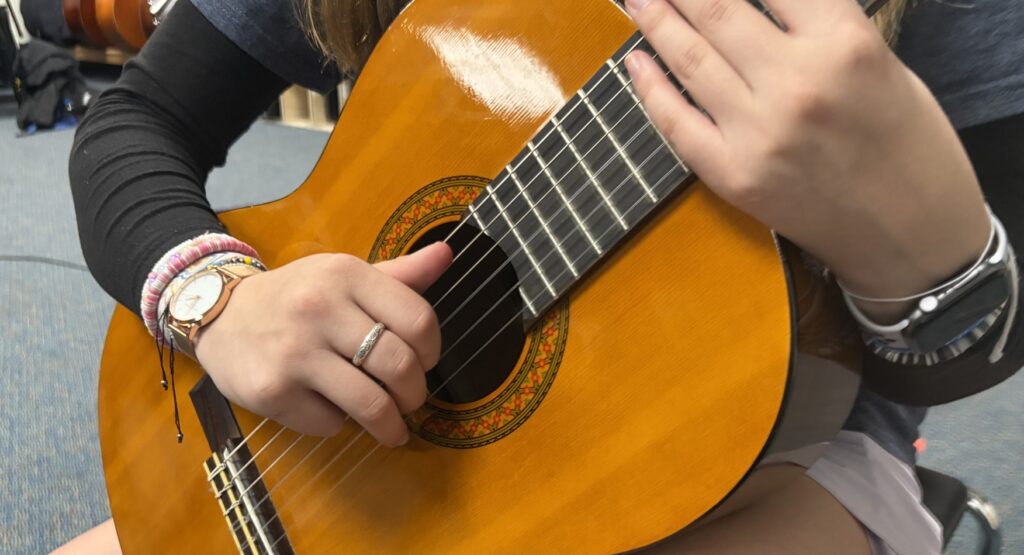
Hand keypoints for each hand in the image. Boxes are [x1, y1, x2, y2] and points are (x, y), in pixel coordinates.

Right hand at [193, 242, 451, 445]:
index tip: (425, 362)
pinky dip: (338, 425)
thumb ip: (398, 273)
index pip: (418, 319)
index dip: (432, 350)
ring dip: (390, 424)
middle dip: (415, 393)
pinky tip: (332, 410)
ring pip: (370, 404)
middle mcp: (320, 309)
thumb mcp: (343, 274)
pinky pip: (329, 423)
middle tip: (411, 400)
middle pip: (399, 365)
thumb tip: (446, 253)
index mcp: (345, 274)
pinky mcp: (272, 390)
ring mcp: (294, 352)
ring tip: (392, 427)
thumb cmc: (297, 296)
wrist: (220, 315)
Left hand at [625, 0, 989, 318]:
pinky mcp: (734, 175)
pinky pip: (677, 122)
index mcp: (846, 44)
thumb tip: (758, 5)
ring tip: (638, 0)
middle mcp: (798, 83)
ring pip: (689, 60)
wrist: (913, 236)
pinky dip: (650, 88)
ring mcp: (759, 132)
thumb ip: (817, 26)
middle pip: (717, 11)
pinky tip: (635, 60)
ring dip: (656, 21)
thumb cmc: (909, 144)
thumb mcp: (880, 62)